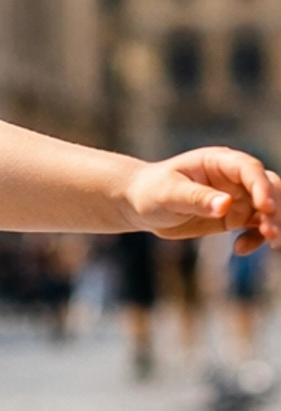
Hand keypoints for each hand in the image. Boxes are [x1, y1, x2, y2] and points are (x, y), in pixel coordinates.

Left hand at [124, 150, 280, 251]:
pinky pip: (258, 227)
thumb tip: (226, 205)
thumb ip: (197, 198)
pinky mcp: (237, 216)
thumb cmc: (152, 191)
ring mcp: (239, 197)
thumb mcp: (170, 194)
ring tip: (271, 244)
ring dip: (274, 224)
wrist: (142, 205)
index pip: (250, 169)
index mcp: (220, 161)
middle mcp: (235, 177)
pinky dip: (257, 239)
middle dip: (275, 209)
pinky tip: (241, 249)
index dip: (262, 187)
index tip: (265, 208)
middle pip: (269, 187)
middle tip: (271, 233)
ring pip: (269, 208)